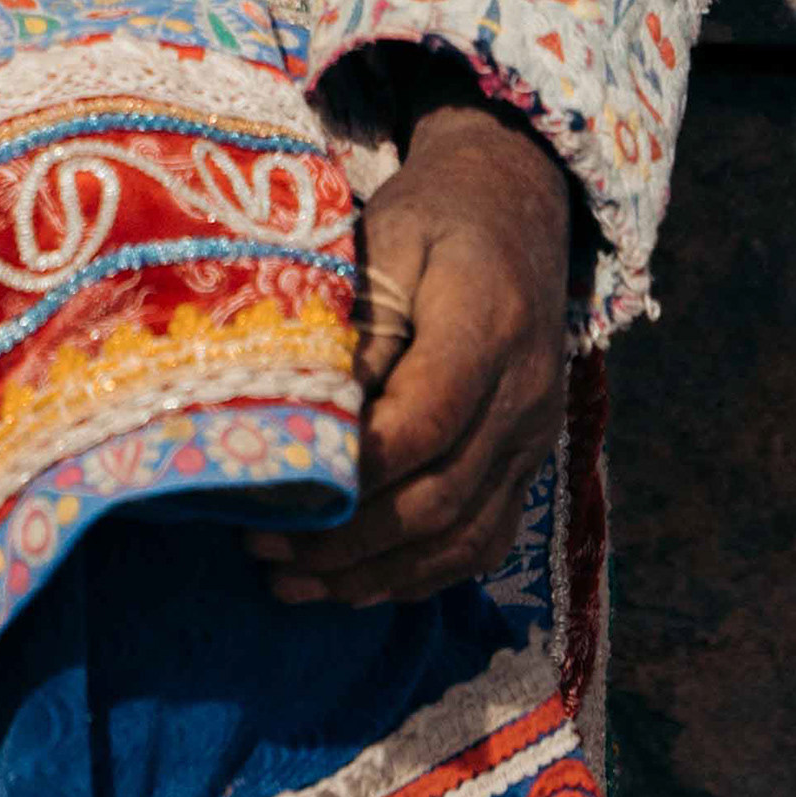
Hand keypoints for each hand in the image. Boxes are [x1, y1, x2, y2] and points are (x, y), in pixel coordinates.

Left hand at [263, 80, 573, 611]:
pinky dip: (418, 576)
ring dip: (374, 573)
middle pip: (441, 494)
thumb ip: (362, 319)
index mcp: (489, 327)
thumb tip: (319, 401)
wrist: (517, 212)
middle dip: (348, 538)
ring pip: (462, 536)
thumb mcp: (390, 239)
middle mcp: (524, 395)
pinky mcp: (526, 465)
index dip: (360, 466)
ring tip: (291, 582)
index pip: (428, 418)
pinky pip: (482, 542)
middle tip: (264, 549)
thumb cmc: (436, 219)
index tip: (282, 490)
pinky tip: (353, 584)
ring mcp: (532, 438)